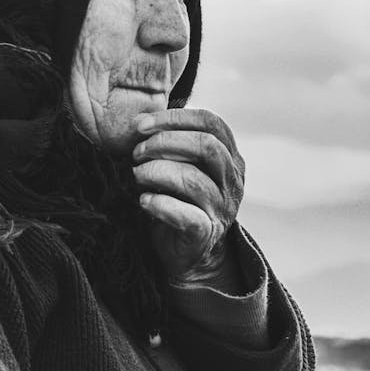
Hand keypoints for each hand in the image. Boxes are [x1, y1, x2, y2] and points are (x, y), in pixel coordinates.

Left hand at [131, 108, 245, 287]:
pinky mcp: (206, 232)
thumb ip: (173, 143)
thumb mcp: (184, 166)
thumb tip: (140, 120)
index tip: (141, 126)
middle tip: (137, 152)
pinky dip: (159, 204)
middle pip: (207, 146)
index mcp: (230, 156)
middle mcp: (233, 180)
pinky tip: (143, 201)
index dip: (175, 118)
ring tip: (136, 175)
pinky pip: (184, 214)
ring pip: (193, 180)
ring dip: (156, 173)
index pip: (211, 123)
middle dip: (165, 142)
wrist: (188, 252)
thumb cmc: (180, 199)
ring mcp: (223, 208)